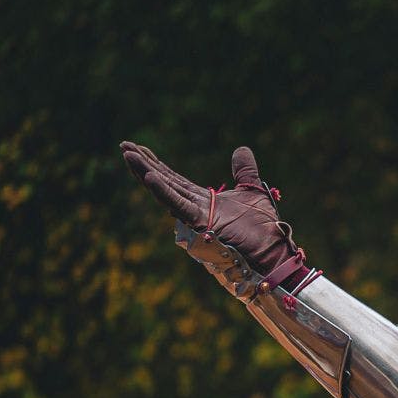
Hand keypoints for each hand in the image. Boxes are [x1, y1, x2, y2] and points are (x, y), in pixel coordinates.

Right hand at [120, 142, 297, 273]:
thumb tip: (241, 149)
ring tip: (128, 155)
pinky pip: (180, 206)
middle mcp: (196, 210)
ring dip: (146, 174)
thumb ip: (244, 171)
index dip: (157, 164)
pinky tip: (150, 177)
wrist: (274, 251)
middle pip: (165, 183)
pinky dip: (164, 192)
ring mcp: (197, 218)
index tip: (139, 147)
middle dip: (144, 165)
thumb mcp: (253, 191)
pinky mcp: (201, 225)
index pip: (175, 180)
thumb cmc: (264, 229)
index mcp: (204, 202)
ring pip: (166, 192)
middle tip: (124, 146)